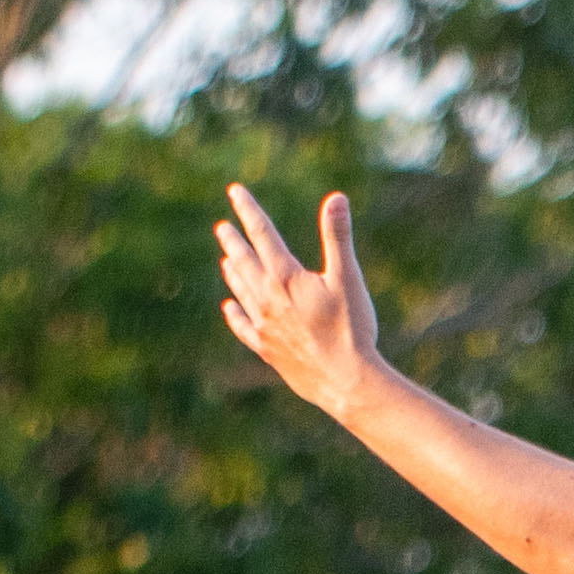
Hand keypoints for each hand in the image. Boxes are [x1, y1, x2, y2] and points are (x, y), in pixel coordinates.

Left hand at [218, 185, 388, 416]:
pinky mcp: (268, 350)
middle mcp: (267, 299)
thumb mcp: (348, 277)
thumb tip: (336, 198)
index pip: (262, 233)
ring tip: (226, 261)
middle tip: (222, 228)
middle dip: (234, 242)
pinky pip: (244, 327)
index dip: (248, 210)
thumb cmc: (351, 328)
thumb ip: (338, 236)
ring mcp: (264, 326)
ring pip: (241, 291)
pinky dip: (235, 315)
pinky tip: (230, 308)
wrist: (345, 381)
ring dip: (233, 273)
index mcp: (285, 277)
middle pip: (244, 262)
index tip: (235, 192)